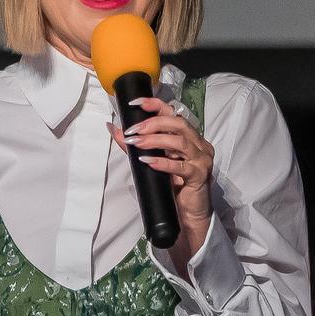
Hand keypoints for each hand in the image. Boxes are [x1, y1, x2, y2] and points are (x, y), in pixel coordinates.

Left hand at [111, 96, 214, 247]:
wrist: (188, 212)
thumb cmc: (172, 184)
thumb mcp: (151, 161)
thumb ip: (134, 145)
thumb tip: (112, 128)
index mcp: (188, 136)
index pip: (173, 113)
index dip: (155, 105)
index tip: (134, 103)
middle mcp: (198, 144)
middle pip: (178, 123)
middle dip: (153, 123)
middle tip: (132, 130)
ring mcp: (201, 159)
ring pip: (180, 141)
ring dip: (155, 140)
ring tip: (136, 143)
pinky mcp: (200, 176)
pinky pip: (182, 166)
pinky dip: (163, 162)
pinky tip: (147, 161)